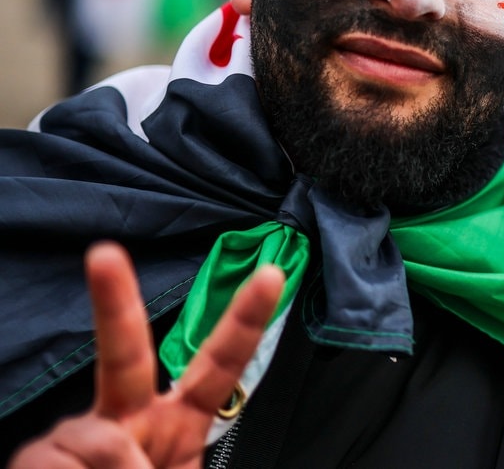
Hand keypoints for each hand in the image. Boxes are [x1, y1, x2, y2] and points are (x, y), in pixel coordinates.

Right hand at [10, 243, 282, 467]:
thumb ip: (167, 466)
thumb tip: (129, 454)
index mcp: (176, 428)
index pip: (218, 369)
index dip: (245, 323)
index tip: (269, 275)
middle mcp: (123, 423)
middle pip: (124, 356)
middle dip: (113, 301)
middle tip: (104, 255)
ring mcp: (74, 439)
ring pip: (99, 440)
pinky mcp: (36, 458)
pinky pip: (59, 464)